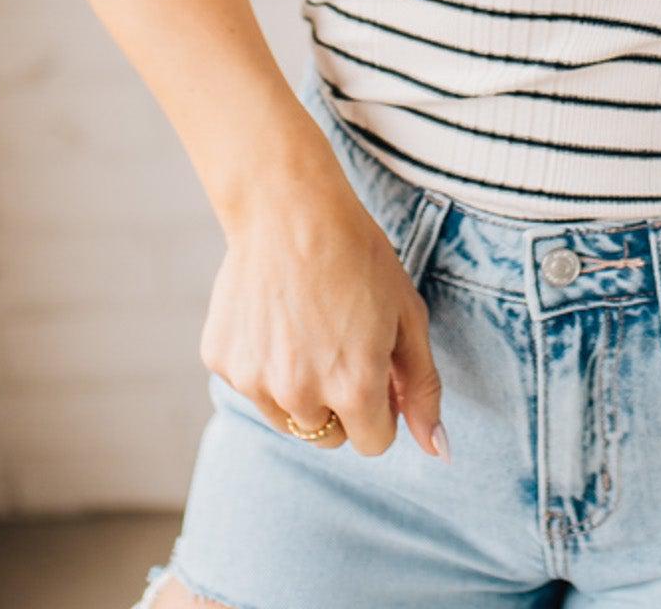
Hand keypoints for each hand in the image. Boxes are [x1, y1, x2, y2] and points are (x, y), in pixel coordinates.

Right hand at [200, 175, 447, 460]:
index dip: (381, 407)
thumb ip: (423, 388)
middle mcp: (300, 395)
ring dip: (300, 389)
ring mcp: (254, 381)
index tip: (375, 370)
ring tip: (307, 326)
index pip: (373, 443)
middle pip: (330, 436)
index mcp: (353, 388)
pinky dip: (263, 362)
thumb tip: (438, 451)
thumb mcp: (407, 317)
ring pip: (288, 416)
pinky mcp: (222, 362)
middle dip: (341, 403)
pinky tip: (274, 316)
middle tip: (341, 343)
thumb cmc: (359, 257)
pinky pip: (251, 385)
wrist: (290, 209)